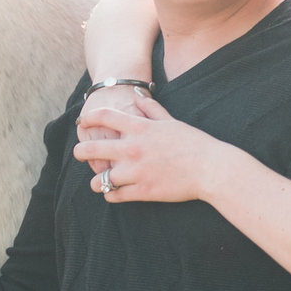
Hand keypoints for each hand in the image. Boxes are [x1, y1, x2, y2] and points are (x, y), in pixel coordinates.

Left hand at [71, 103, 229, 203]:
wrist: (210, 169)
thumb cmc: (193, 143)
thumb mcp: (171, 121)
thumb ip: (151, 108)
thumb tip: (138, 95)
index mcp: (140, 128)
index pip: (104, 117)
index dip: (88, 118)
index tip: (82, 123)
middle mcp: (133, 149)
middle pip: (91, 149)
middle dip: (80, 152)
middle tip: (79, 154)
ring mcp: (136, 172)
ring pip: (100, 179)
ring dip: (96, 181)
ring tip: (98, 182)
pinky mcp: (142, 191)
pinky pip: (114, 196)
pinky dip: (110, 195)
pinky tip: (112, 193)